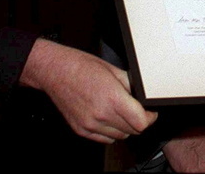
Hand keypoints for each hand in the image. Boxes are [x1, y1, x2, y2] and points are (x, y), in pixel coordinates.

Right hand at [20, 38, 156, 143]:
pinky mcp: (81, 130)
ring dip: (125, 127)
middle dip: (139, 121)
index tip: (150, 112)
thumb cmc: (81, 66)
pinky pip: (105, 139)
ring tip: (120, 112)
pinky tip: (108, 117)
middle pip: (133, 131)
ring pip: (120, 137)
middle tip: (136, 110)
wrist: (55, 71)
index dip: (150, 117)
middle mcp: (101, 115)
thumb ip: (131, 85)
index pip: (141, 122)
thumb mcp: (113, 70)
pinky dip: (110, 131)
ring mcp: (90, 125)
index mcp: (112, 98)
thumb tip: (142, 96)